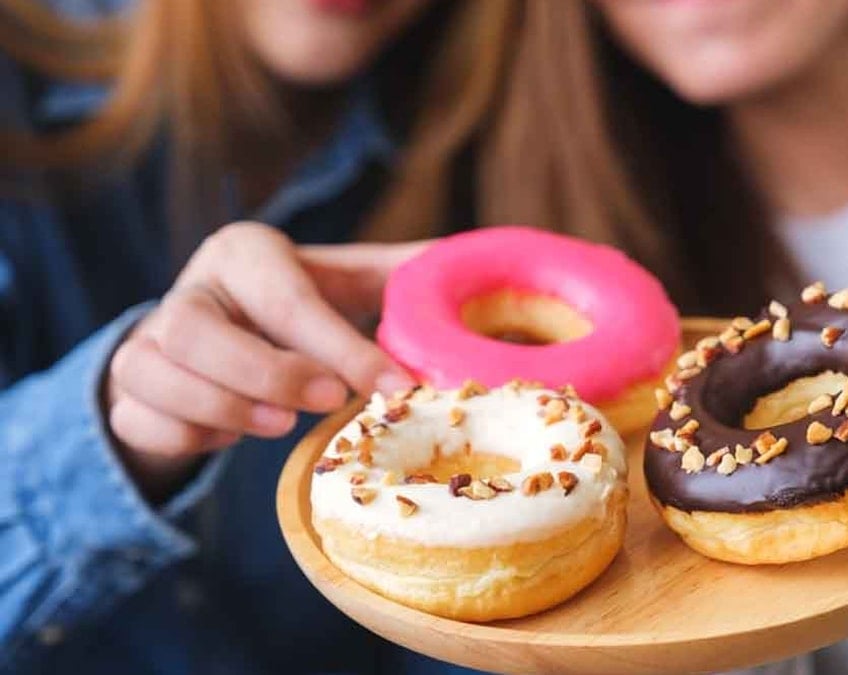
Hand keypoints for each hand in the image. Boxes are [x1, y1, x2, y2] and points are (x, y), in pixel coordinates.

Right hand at [105, 222, 422, 499]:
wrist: (222, 337)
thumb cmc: (300, 308)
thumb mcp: (349, 282)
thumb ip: (405, 276)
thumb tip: (482, 262)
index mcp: (245, 253)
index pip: (288, 299)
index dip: (343, 347)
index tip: (396, 385)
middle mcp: (188, 289)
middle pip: (198, 331)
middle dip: (266, 373)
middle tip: (328, 402)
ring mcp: (146, 340)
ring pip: (156, 375)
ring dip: (223, 408)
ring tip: (281, 425)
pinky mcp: (127, 392)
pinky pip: (141, 422)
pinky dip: (188, 437)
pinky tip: (230, 434)